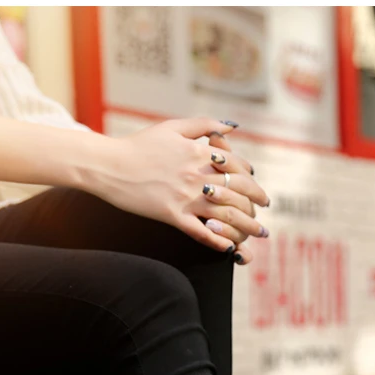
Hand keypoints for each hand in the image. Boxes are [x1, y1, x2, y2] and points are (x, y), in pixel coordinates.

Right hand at [88, 117, 269, 255]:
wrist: (109, 165)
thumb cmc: (140, 144)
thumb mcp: (173, 126)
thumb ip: (204, 125)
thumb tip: (232, 128)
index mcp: (199, 153)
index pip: (238, 168)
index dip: (251, 179)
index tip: (256, 188)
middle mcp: (197, 176)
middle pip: (238, 192)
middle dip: (257, 203)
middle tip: (265, 212)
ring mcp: (186, 198)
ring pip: (226, 215)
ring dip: (248, 226)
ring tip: (259, 234)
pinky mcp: (172, 216)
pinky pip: (201, 233)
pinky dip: (218, 242)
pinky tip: (230, 249)